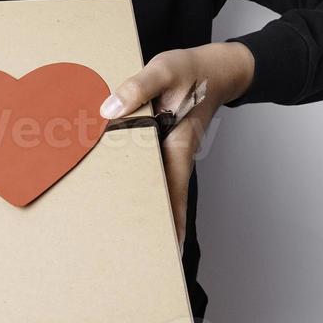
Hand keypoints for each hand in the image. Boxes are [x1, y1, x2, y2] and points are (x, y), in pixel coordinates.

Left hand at [98, 43, 254, 255]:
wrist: (215, 67)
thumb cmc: (193, 69)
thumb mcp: (164, 70)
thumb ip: (137, 88)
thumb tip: (108, 111)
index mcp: (179, 144)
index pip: (175, 193)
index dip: (171, 222)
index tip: (168, 251)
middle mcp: (175, 154)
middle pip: (165, 197)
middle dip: (155, 225)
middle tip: (138, 255)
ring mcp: (170, 150)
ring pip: (157, 184)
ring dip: (146, 205)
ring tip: (127, 234)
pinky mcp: (162, 142)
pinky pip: (149, 166)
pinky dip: (138, 179)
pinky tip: (123, 185)